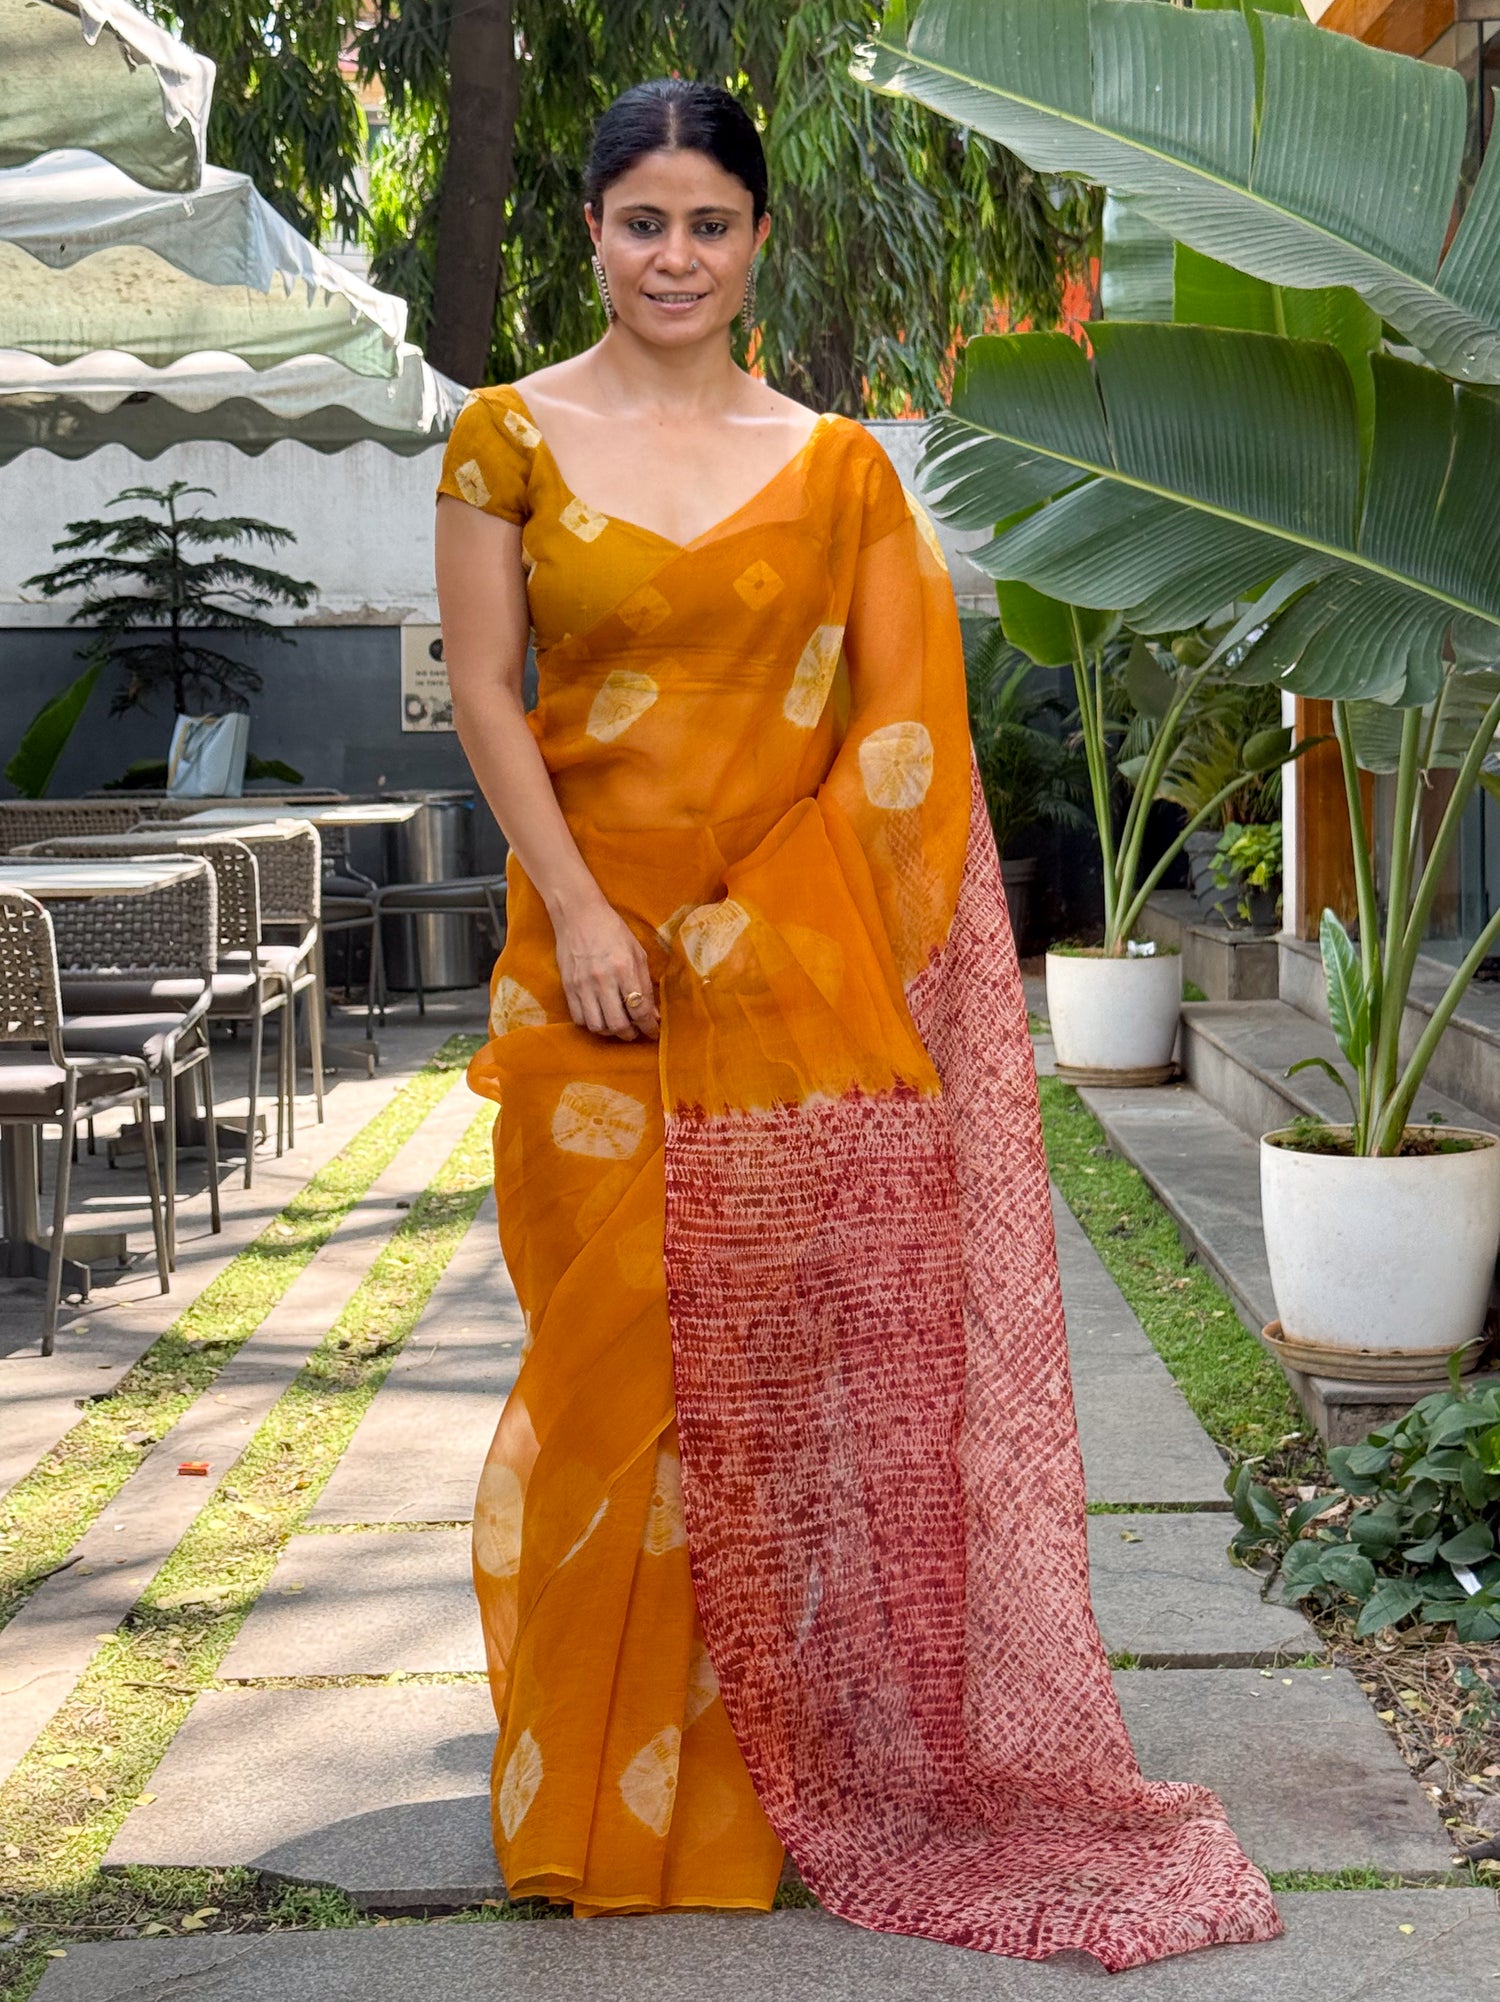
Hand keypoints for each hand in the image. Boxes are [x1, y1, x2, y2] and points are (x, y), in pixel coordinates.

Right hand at [553, 898, 658, 1040]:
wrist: (578, 915)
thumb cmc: (612, 930)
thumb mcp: (637, 952)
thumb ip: (645, 984)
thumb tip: (653, 1014)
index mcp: (624, 969)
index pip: (640, 1010)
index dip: (649, 1027)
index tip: (653, 1032)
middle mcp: (603, 980)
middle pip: (618, 1024)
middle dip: (630, 1034)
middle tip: (635, 1031)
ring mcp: (583, 985)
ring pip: (597, 1026)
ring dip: (610, 1032)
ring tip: (617, 1024)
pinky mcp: (568, 987)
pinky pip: (579, 1018)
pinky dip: (592, 1024)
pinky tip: (600, 1016)